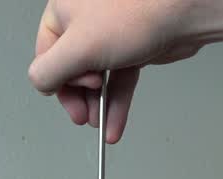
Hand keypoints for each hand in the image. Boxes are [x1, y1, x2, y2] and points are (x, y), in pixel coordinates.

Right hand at [30, 0, 206, 142]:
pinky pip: (119, 78)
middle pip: (72, 68)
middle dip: (79, 97)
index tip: (69, 103)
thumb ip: (50, 70)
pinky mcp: (132, 46)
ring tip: (100, 123)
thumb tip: (39, 83)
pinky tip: (115, 123)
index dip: (57, 82)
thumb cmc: (137, 12)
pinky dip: (117, 101)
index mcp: (64, 10)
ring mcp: (110, 33)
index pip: (47, 55)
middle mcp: (85, 19)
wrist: (183, 12)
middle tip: (84, 115)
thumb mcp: (79, 48)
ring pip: (98, 77)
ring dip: (99, 104)